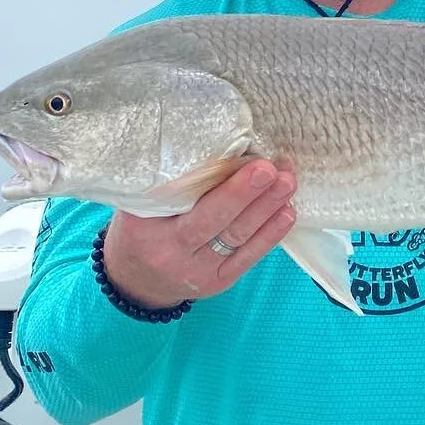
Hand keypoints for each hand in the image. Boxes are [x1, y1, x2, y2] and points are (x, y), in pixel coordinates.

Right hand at [101, 160, 296, 308]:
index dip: (210, 179)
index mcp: (146, 228)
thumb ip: (166, 181)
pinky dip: (270, 234)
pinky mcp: (219, 282)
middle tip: (269, 168)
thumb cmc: (141, 230)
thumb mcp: (138, 205)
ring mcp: (197, 271)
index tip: (234, 154)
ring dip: (266, 208)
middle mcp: (171, 252)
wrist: (137, 282)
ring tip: (287, 182)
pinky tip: (287, 212)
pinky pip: (248, 257)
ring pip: (236, 237)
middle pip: (213, 220)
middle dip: (244, 193)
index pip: (179, 200)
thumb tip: (209, 142)